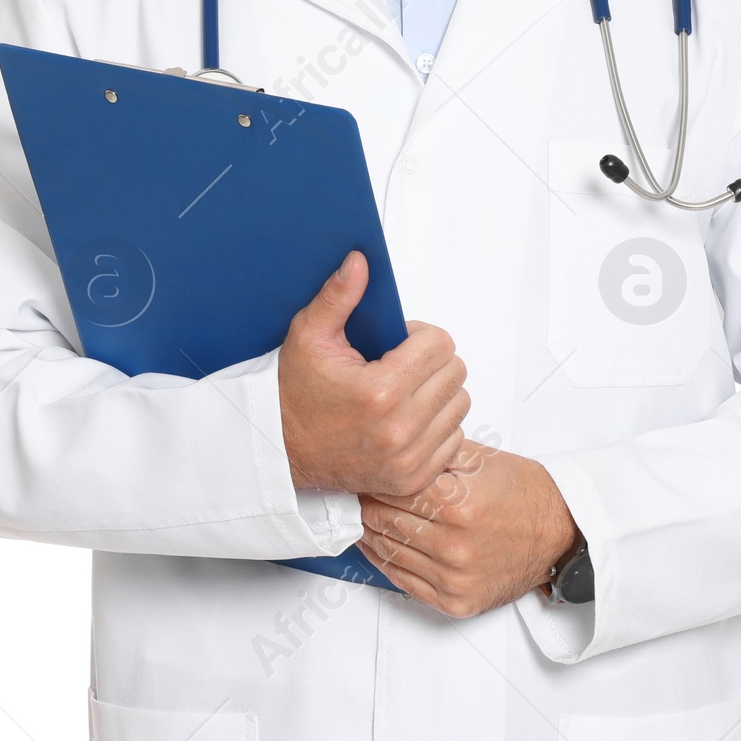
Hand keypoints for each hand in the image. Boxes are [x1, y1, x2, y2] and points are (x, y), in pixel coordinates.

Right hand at [278, 251, 469, 497]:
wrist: (280, 450)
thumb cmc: (294, 393)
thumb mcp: (309, 336)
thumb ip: (338, 296)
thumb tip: (360, 261)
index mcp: (380, 391)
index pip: (440, 344)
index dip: (420, 335)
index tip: (398, 343)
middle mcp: (400, 429)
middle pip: (455, 372)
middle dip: (432, 360)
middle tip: (401, 364)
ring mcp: (408, 458)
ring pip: (459, 404)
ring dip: (438, 392)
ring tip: (406, 389)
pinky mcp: (413, 479)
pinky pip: (454, 439)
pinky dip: (438, 425)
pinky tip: (408, 418)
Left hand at [357, 442, 577, 616]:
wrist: (560, 533)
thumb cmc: (523, 492)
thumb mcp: (480, 458)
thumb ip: (434, 452)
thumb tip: (388, 449)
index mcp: (460, 503)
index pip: (393, 488)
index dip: (374, 475)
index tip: (362, 468)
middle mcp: (455, 545)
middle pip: (384, 519)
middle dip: (366, 501)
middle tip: (354, 488)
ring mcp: (454, 578)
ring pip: (388, 550)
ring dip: (368, 530)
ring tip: (360, 513)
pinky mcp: (455, 601)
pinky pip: (402, 582)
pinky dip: (384, 560)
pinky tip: (377, 543)